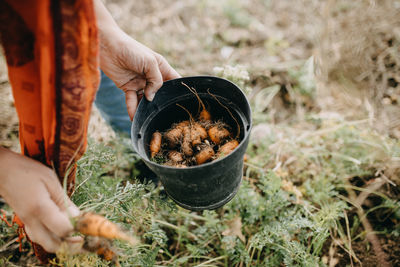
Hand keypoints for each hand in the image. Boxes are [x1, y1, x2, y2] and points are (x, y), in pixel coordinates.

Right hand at [0, 147, 79, 252]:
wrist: (3, 171)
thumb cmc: (27, 171)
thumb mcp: (50, 180)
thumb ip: (64, 200)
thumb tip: (78, 217)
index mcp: (40, 208)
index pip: (63, 230)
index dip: (77, 229)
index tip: (86, 222)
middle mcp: (32, 220)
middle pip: (52, 245)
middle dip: (70, 244)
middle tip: (82, 235)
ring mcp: (26, 222)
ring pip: (44, 243)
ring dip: (60, 242)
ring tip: (73, 231)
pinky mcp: (25, 221)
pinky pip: (38, 236)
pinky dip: (51, 237)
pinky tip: (59, 226)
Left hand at [94, 0, 179, 119]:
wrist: (106, 46)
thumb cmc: (130, 49)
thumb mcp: (149, 62)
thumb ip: (156, 80)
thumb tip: (152, 98)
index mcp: (161, 67)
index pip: (174, 81)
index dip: (178, 90)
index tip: (181, 102)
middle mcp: (151, 76)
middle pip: (160, 94)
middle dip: (161, 103)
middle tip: (164, 114)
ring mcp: (140, 82)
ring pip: (146, 100)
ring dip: (146, 109)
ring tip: (147, 119)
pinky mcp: (127, 87)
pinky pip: (132, 101)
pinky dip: (132, 109)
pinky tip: (134, 117)